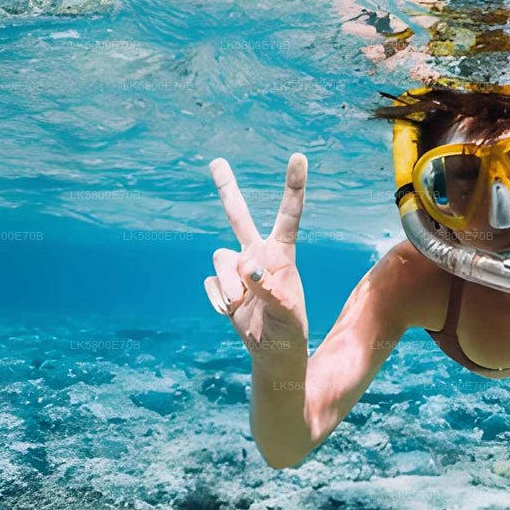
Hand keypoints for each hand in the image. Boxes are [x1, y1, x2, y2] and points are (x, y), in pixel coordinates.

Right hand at [203, 154, 309, 358]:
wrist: (273, 353)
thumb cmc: (290, 330)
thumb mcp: (287, 313)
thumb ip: (270, 290)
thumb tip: (249, 268)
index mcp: (282, 254)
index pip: (289, 215)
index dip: (293, 186)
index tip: (298, 157)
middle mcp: (258, 254)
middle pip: (239, 217)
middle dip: (227, 189)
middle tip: (216, 161)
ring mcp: (238, 269)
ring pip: (219, 259)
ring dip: (228, 285)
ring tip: (240, 305)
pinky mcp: (222, 284)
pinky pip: (210, 283)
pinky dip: (218, 300)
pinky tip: (232, 312)